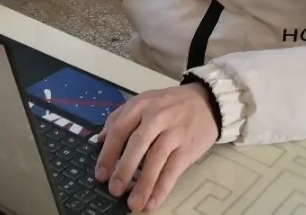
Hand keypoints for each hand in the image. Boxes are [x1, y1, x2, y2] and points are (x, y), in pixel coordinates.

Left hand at [94, 84, 218, 211]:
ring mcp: (174, 132)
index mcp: (140, 105)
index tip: (100, 174)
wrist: (206, 101)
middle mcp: (157, 116)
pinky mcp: (188, 147)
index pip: (120, 129)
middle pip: (138, 144)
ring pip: (156, 159)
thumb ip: (120, 118)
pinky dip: (162, 188)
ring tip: (133, 204)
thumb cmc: (169, 105)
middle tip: (114, 190)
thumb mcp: (144, 102)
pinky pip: (173, 170)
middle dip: (124, 169)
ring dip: (144, 184)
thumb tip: (99, 140)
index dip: (108, 153)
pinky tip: (152, 202)